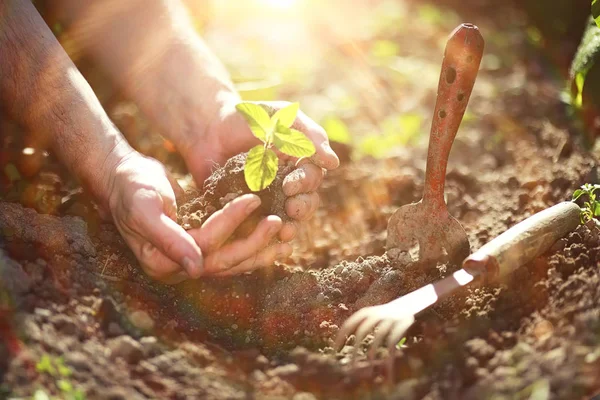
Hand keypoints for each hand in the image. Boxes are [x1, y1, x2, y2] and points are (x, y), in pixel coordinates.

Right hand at [106, 152, 291, 283]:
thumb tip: (196, 270)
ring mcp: (190, 257)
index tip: (252, 199)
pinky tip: (274, 236)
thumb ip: (168, 238)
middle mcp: (178, 266)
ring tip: (287, 237)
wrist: (124, 176)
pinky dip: (252, 242)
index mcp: (161, 262)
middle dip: (254, 242)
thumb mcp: (145, 210)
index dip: (230, 223)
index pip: (205, 245)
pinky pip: (230, 248)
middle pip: (224, 260)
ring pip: (232, 260)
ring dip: (259, 249)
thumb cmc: (130, 188)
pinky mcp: (201, 245)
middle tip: (279, 222)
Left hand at [177, 100, 339, 239]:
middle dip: (302, 208)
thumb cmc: (247, 119)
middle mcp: (287, 185)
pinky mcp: (246, 212)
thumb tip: (334, 163)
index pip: (312, 179)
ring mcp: (267, 200)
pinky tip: (266, 240)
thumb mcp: (281, 118)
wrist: (206, 129)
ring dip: (291, 226)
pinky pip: (261, 228)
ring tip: (285, 232)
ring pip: (287, 220)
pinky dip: (266, 236)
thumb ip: (308, 136)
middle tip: (291, 208)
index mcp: (299, 163)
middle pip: (305, 203)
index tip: (290, 184)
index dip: (305, 184)